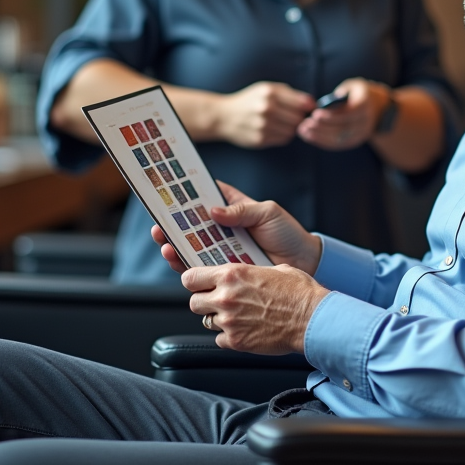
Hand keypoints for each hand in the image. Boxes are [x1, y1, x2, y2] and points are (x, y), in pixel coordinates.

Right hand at [151, 181, 322, 273]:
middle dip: (172, 225)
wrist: (305, 263)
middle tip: (159, 225)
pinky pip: (203, 269)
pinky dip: (189, 266)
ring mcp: (223, 251)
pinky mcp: (226, 271)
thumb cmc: (289, 234)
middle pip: (192, 226)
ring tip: (166, 245)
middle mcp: (223, 230)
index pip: (205, 198)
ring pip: (192, 248)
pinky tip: (179, 262)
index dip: (186, 195)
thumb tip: (214, 210)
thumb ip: (241, 211)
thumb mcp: (267, 213)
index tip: (168, 193)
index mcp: (233, 209)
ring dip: (176, 247)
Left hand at [184, 263, 329, 353]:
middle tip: (218, 301)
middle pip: (193, 301)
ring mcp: (229, 321)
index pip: (190, 277)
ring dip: (217, 318)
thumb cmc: (299, 292)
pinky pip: (219, 339)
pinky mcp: (236, 342)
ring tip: (236, 315)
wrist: (312, 318)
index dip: (193, 281)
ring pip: (205, 321)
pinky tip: (243, 330)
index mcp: (232, 274)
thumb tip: (246, 274)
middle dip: (204, 301)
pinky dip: (228, 336)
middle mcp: (225, 297)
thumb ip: (250, 271)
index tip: (198, 283)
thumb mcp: (274, 268)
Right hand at [216, 81, 315, 147]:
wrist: (224, 116)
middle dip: (298, 118)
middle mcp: (266, 108)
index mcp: (269, 93)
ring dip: (290, 128)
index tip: (308, 108)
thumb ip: (289, 93)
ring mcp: (263, 125)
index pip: (302, 103)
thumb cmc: (248, 100)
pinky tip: (273, 129)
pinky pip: (282, 140)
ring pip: (292, 131)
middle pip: (299, 118)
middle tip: (291, 116)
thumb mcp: (266, 89)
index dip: (308, 107)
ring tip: (280, 122)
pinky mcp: (260, 139)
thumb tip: (312, 103)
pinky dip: (282, 135)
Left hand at [297, 78, 390, 150]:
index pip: (349, 113)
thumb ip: (342, 91)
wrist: (378, 108)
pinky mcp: (355, 141)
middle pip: (342, 128)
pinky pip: (337, 144)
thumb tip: (329, 101)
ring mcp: (361, 134)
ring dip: (319, 136)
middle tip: (305, 123)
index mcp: (365, 104)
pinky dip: (322, 141)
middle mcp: (365, 121)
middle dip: (322, 127)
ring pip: (339, 139)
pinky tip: (309, 136)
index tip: (315, 114)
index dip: (332, 116)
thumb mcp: (353, 86)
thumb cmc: (358, 93)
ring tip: (302, 131)